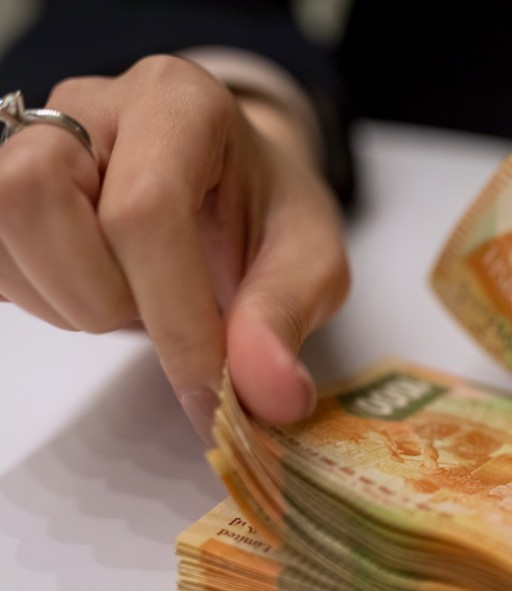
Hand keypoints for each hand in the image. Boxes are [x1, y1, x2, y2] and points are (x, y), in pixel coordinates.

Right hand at [0, 55, 349, 440]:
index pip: (145, 209)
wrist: (240, 186)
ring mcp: (38, 137)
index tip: (210, 393)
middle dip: (100, 294)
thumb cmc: (272, 214)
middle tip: (162, 312)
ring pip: (0, 220)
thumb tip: (267, 396)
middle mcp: (95, 105)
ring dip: (67, 298)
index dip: (173, 318)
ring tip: (135, 299)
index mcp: (183, 104)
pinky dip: (42, 296)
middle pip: (35, 193)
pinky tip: (98, 291)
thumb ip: (286, 318)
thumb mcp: (312, 263)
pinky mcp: (8, 183)